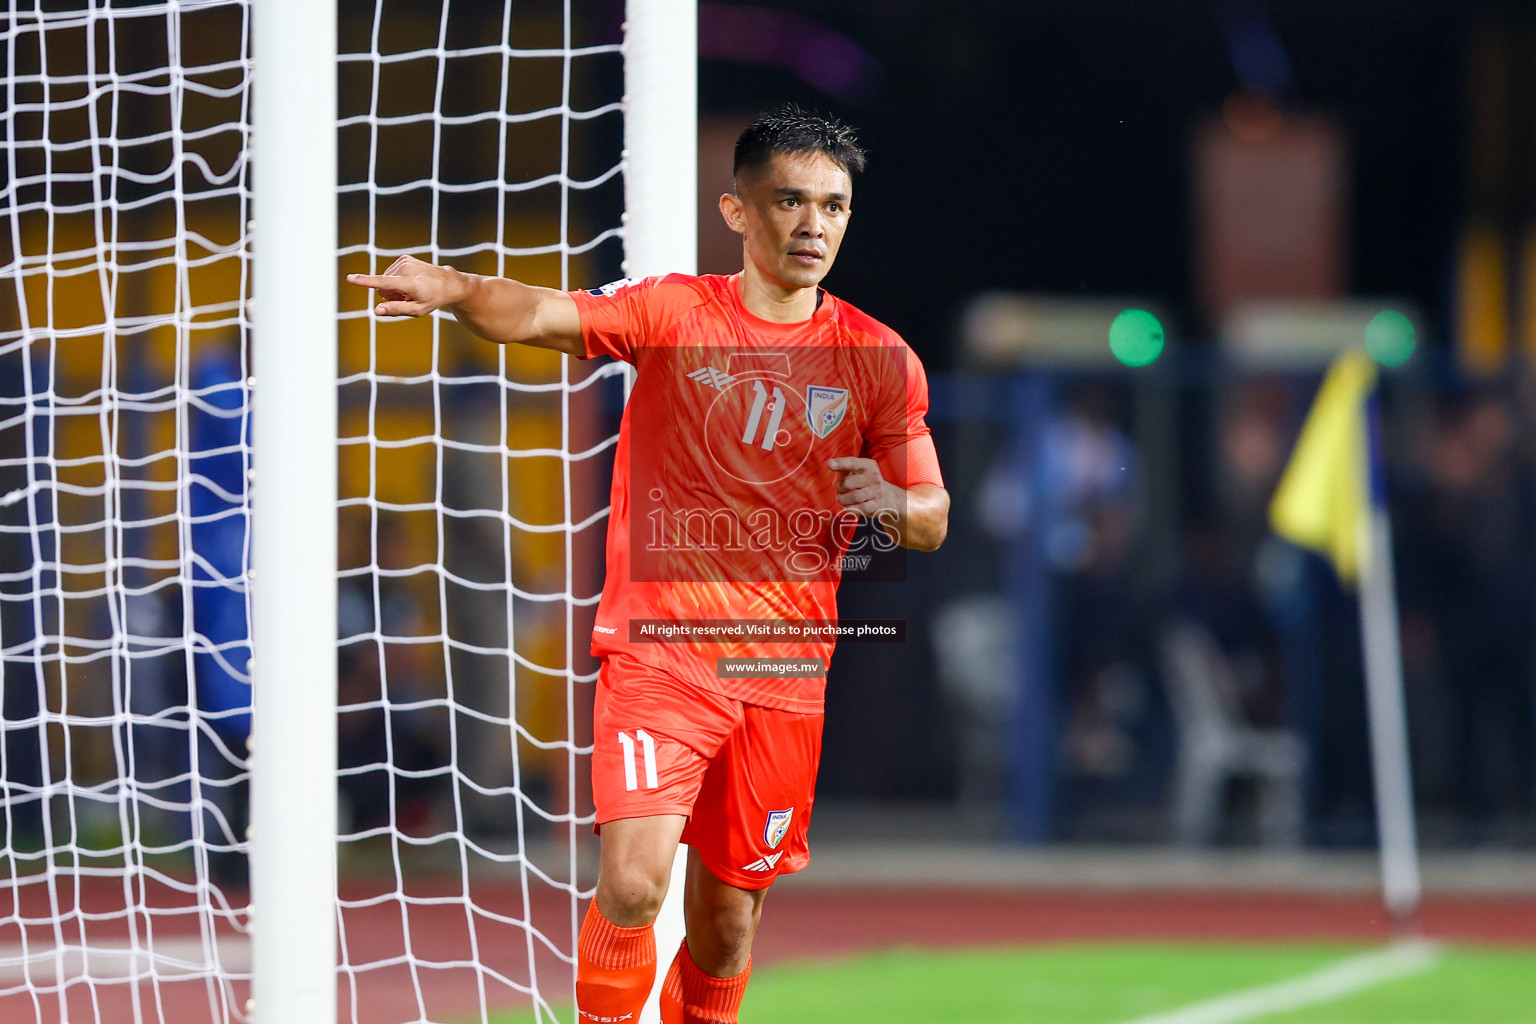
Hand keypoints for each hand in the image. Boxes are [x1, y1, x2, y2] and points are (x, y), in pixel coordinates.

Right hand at [346, 255, 466, 317]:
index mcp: (409, 284)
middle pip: (383, 288)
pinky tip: (410, 282)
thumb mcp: (417, 310)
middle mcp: (406, 270)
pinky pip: (390, 273)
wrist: (448, 283)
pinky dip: (397, 280)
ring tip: (411, 290)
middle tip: (408, 298)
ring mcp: (404, 262)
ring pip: (385, 280)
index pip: (383, 283)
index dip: (365, 282)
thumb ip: (396, 310)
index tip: (350, 278)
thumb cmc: (433, 299)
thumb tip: (377, 311)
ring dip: (395, 288)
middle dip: (390, 296)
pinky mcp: (404, 258)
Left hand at [827, 456, 900, 520]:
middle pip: (848, 483)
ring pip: (854, 496)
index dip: (841, 463)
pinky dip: (851, 509)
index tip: (830, 464)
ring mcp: (876, 491)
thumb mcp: (856, 471)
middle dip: (840, 488)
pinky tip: (847, 508)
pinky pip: (861, 508)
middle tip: (841, 490)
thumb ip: (843, 466)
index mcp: (867, 466)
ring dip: (843, 499)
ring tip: (842, 499)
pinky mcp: (877, 505)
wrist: (888, 497)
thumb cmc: (865, 482)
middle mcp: (873, 477)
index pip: (853, 463)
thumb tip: (829, 462)